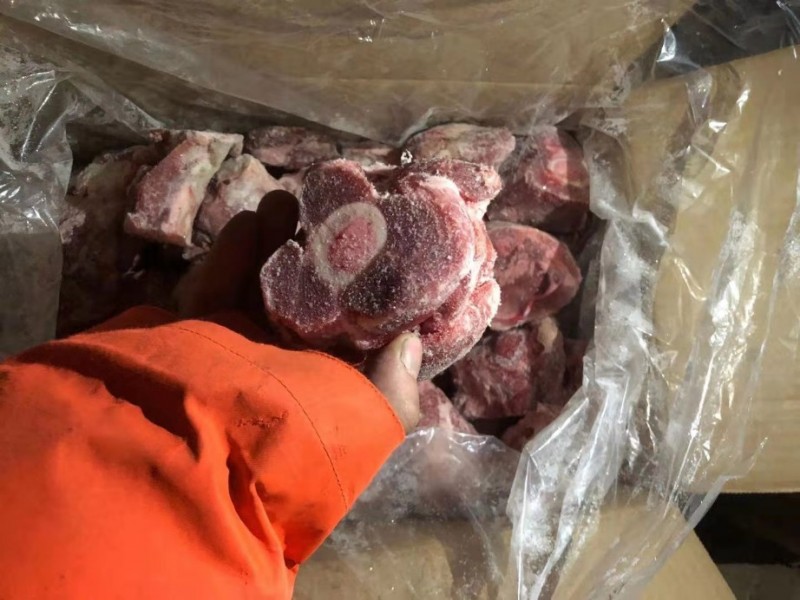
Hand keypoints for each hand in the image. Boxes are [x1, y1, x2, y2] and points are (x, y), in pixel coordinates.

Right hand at [176, 191, 419, 431]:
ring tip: (287, 201)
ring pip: (259, 288)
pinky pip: (215, 290)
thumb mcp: (366, 422)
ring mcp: (237, 354)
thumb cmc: (297, 437)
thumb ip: (393, 389)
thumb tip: (409, 344)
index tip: (372, 248)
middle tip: (327, 212)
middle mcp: (283, 371)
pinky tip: (249, 221)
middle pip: (303, 300)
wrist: (201, 460)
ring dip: (273, 244)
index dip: (360, 293)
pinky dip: (232, 257)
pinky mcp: (195, 339)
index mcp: (324, 390)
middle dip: (314, 256)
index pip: (347, 334)